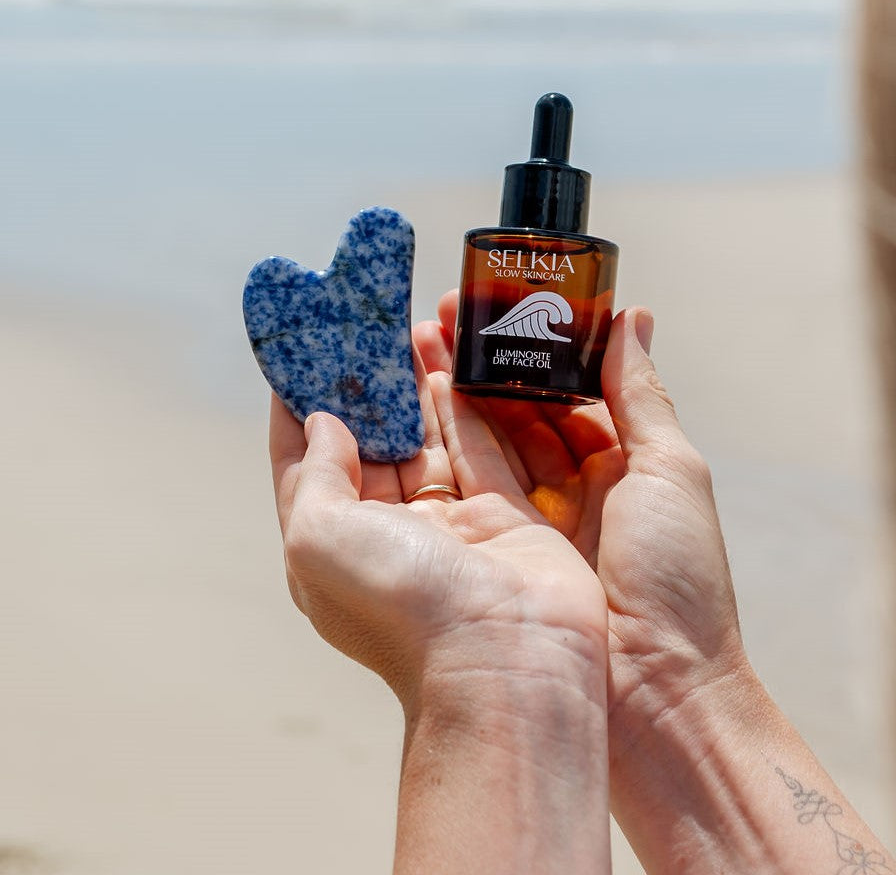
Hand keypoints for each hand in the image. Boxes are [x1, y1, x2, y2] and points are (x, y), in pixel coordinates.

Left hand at [270, 349, 613, 872]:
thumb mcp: (320, 541)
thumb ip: (315, 475)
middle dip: (363, 383)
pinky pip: (479, 447)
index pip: (305, 460)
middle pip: (370, 442)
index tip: (300, 346)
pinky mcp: (503, 515)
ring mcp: (449, 525)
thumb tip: (322, 422)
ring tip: (405, 327)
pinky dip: (462, 406)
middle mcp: (389, 535)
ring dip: (412, 385)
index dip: (297, 402)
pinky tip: (450, 364)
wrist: (510, 660)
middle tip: (361, 323)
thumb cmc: (405, 610)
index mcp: (334, 547)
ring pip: (426, 438)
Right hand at [416, 292, 747, 714]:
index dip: (531, 344)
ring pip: (486, 441)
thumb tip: (630, 315)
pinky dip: (440, 444)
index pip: (569, 387)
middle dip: (479, 362)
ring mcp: (534, 520)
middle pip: (517, 409)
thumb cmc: (678, 583)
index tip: (493, 305)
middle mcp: (575, 487)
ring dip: (451, 393)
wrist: (656, 700)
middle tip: (434, 315)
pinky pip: (467, 485)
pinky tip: (411, 404)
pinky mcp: (500, 550)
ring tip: (412, 343)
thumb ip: (641, 394)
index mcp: (624, 463)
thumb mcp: (671, 473)